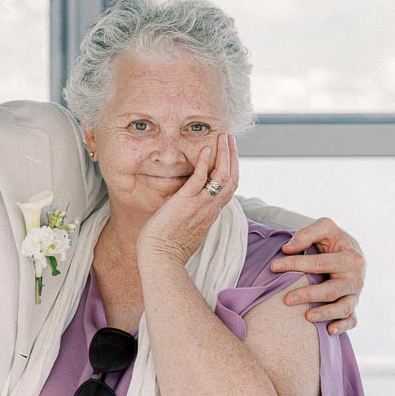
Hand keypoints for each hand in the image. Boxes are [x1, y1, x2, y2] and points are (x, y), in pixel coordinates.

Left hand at [137, 133, 239, 264]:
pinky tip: (206, 148)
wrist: (161, 258)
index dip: (232, 169)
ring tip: (223, 137)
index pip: (229, 187)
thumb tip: (187, 204)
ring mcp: (200, 205)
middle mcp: (211, 208)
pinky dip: (205, 162)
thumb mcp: (188, 228)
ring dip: (224, 154)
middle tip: (230, 139)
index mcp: (212, 213)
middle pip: (232, 178)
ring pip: (222, 175)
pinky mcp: (186, 202)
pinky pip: (200, 178)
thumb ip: (193, 214)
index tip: (230, 154)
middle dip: (233, 156)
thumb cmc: (169, 247)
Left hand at [269, 217, 364, 334]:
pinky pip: (352, 320)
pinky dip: (342, 326)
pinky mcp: (353, 305)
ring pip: (343, 308)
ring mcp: (355, 294)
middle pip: (331, 290)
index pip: (320, 263)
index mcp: (350, 257)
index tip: (273, 267)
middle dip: (309, 295)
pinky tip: (328, 330)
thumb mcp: (325, 227)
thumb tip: (287, 249)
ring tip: (307, 317)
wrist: (351, 251)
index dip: (295, 264)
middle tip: (287, 300)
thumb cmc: (334, 240)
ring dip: (325, 314)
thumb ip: (307, 234)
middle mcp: (356, 278)